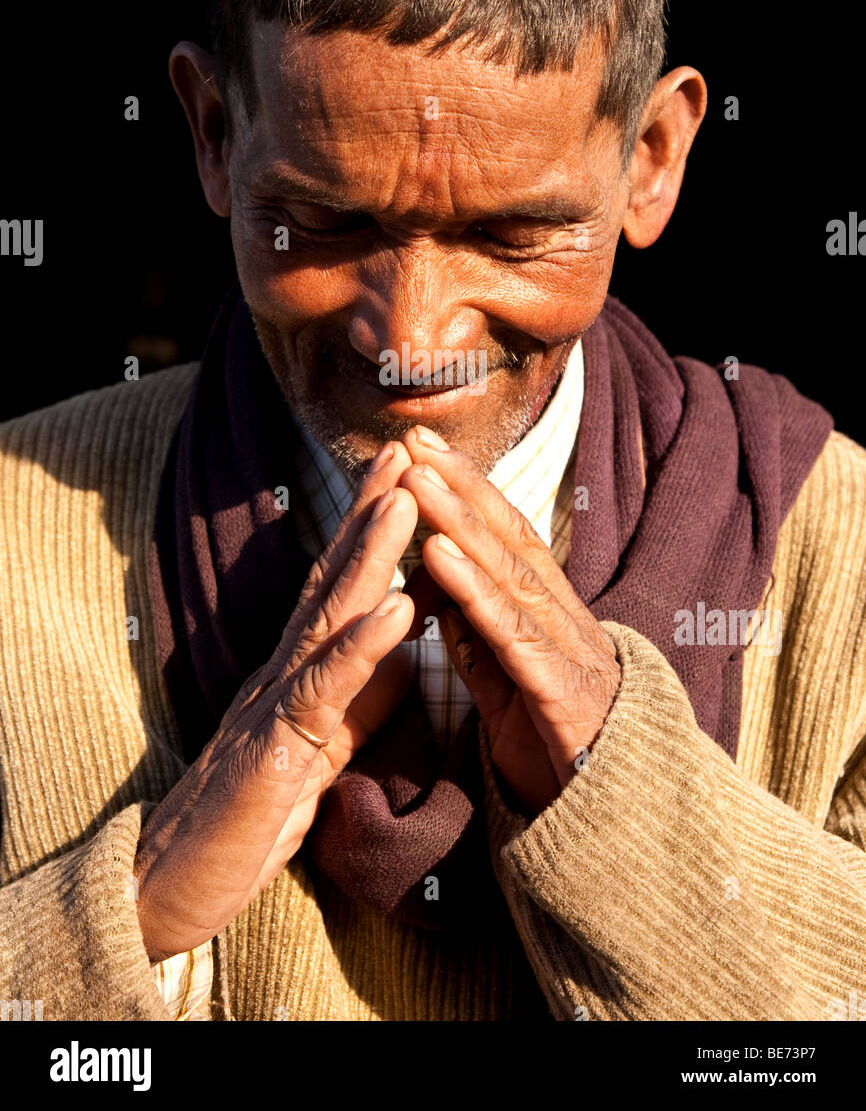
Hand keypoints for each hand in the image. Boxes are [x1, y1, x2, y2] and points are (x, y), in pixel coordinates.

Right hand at [133, 441, 418, 961]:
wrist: (182, 882)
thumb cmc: (257, 809)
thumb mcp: (326, 738)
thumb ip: (363, 686)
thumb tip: (408, 633)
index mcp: (300, 668)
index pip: (341, 584)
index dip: (374, 526)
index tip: (410, 469)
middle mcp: (284, 670)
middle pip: (333, 578)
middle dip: (371, 511)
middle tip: (404, 448)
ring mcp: (275, 705)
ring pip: (326, 618)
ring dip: (369, 557)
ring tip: (405, 501)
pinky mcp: (276, 753)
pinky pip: (322, 694)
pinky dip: (362, 649)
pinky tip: (399, 611)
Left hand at [399, 426, 620, 815]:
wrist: (610, 825)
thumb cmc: (556, 747)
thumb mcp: (504, 684)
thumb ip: (478, 637)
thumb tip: (441, 588)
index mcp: (547, 615)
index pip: (505, 539)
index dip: (467, 490)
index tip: (424, 449)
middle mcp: (563, 619)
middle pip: (509, 540)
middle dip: (461, 484)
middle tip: (417, 437)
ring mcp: (566, 651)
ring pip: (510, 574)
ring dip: (460, 522)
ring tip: (418, 479)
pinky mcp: (559, 691)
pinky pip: (511, 633)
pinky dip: (473, 590)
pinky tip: (438, 556)